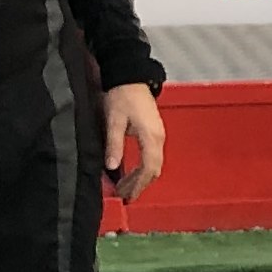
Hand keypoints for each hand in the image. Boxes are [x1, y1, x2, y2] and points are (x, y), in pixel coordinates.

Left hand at [103, 81, 165, 200]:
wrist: (131, 77)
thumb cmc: (122, 95)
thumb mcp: (114, 120)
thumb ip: (114, 144)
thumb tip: (112, 167)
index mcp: (151, 136)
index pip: (148, 168)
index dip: (138, 184)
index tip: (127, 195)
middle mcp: (159, 138)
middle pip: (154, 170)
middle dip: (139, 184)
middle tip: (124, 195)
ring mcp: (159, 136)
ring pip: (154, 165)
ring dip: (141, 178)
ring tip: (125, 187)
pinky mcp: (155, 133)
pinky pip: (152, 157)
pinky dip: (143, 168)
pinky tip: (131, 172)